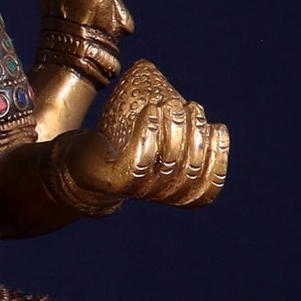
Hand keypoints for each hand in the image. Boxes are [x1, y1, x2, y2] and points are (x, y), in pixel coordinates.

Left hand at [70, 59, 228, 207]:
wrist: (81, 161)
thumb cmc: (126, 146)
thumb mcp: (156, 140)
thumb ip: (179, 131)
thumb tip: (196, 109)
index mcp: (176, 193)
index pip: (208, 188)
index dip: (218, 158)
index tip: (217, 127)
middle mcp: (159, 196)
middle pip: (189, 170)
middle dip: (195, 134)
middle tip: (191, 107)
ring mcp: (136, 191)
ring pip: (167, 163)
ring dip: (174, 129)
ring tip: (171, 105)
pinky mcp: (114, 181)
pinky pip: (138, 161)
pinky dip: (149, 133)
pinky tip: (151, 110)